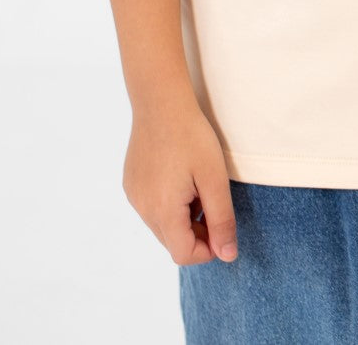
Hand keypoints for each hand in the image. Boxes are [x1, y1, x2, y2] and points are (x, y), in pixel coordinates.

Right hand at [122, 95, 238, 264]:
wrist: (161, 101)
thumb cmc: (192, 137)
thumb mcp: (214, 178)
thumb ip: (221, 220)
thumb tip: (227, 256)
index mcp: (162, 211)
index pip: (184, 254)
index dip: (208, 248)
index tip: (222, 225)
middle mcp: (142, 209)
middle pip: (172, 241)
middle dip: (197, 232)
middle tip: (212, 200)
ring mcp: (133, 195)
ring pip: (162, 225)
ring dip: (183, 217)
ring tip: (196, 184)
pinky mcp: (130, 183)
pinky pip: (151, 207)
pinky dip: (168, 203)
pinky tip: (180, 175)